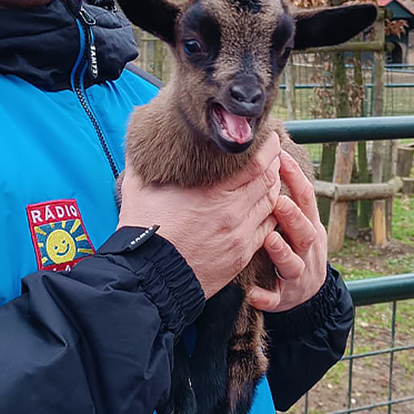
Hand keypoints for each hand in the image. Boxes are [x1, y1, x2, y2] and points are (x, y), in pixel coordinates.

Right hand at [117, 134, 281, 297]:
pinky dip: (271, 212)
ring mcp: (240, 234)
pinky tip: (265, 205)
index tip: (268, 136)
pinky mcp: (241, 254)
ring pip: (271, 203)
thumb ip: (143, 159)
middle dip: (274, 162)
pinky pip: (267, 227)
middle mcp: (233, 212)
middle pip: (269, 180)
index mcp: (212, 192)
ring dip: (273, 186)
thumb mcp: (139, 187)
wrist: (150, 277)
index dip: (267, 146)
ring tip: (270, 175)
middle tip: (272, 151)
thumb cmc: (143, 231)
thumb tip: (140, 137)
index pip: (255, 162)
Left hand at [245, 150, 327, 313]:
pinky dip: (266, 297)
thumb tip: (267, 156)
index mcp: (309, 226)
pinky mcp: (285, 297)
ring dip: (282, 253)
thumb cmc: (294, 245)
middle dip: (293, 218)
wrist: (307, 291)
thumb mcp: (297, 221)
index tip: (282, 159)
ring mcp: (298, 275)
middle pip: (306, 232)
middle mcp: (307, 249)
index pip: (306, 199)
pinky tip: (252, 293)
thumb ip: (285, 196)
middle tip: (278, 202)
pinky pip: (275, 299)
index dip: (296, 179)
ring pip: (294, 264)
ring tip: (269, 240)